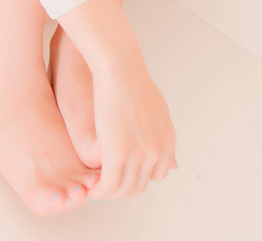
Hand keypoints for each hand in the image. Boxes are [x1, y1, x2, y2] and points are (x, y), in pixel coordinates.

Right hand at [88, 54, 177, 199]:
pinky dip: (100, 191)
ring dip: (110, 192)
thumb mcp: (157, 109)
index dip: (139, 175)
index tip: (125, 170)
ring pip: (124, 190)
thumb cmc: (131, 81)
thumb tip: (165, 154)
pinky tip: (93, 187)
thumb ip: (160, 133)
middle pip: (140, 185)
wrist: (119, 69)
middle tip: (107, 180)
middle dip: (123, 186)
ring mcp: (140, 155)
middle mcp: (158, 151)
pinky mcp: (118, 154)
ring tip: (98, 186)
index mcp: (168, 140)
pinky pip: (108, 186)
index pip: (158, 174)